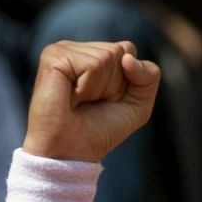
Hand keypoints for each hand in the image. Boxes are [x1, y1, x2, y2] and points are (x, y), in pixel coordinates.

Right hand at [22, 40, 159, 163]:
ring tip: (79, 101)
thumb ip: (149, 76)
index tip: (105, 100)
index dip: (126, 82)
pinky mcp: (53, 56)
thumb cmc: (99, 130)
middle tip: (91, 102)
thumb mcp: (138, 104)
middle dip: (114, 85)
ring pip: (108, 56)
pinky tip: (71, 97)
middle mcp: (77, 48)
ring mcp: (62, 49)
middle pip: (121, 51)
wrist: (71, 152)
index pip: (128, 50)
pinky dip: (89, 88)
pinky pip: (93, 64)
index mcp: (93, 54)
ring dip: (100, 88)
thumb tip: (127, 58)